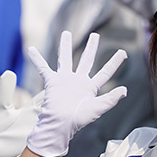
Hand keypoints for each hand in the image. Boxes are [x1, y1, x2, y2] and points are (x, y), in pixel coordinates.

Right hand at [25, 31, 126, 156]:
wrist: (60, 124)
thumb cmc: (79, 119)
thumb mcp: (98, 108)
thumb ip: (111, 99)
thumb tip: (125, 90)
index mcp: (90, 87)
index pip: (105, 72)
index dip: (114, 62)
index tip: (124, 52)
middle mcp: (78, 81)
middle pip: (86, 59)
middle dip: (91, 47)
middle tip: (95, 35)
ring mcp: (65, 80)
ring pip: (65, 58)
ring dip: (65, 46)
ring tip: (66, 33)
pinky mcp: (52, 81)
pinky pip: (43, 67)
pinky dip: (37, 59)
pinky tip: (31, 49)